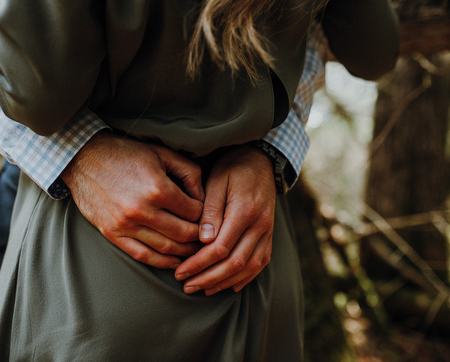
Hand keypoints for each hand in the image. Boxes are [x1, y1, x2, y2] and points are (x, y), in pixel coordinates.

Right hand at [61, 131, 204, 268]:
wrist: (83, 158)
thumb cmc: (126, 153)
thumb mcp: (163, 153)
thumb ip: (189, 173)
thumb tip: (203, 198)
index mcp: (158, 188)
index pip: (194, 212)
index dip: (204, 213)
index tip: (204, 213)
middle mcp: (142, 210)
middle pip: (184, 234)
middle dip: (199, 237)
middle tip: (205, 235)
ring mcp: (125, 224)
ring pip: (166, 249)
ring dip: (184, 252)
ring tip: (194, 249)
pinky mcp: (112, 233)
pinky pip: (142, 255)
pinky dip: (162, 262)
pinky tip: (174, 262)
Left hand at [174, 145, 275, 294]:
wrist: (260, 160)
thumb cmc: (233, 167)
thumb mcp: (217, 181)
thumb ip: (211, 211)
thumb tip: (204, 240)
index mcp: (245, 211)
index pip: (220, 248)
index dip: (199, 264)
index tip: (180, 271)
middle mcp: (260, 225)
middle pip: (235, 263)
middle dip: (209, 278)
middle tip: (187, 286)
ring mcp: (268, 231)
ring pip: (250, 267)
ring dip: (225, 282)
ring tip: (203, 289)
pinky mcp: (269, 234)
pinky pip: (261, 262)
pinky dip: (245, 277)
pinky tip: (229, 286)